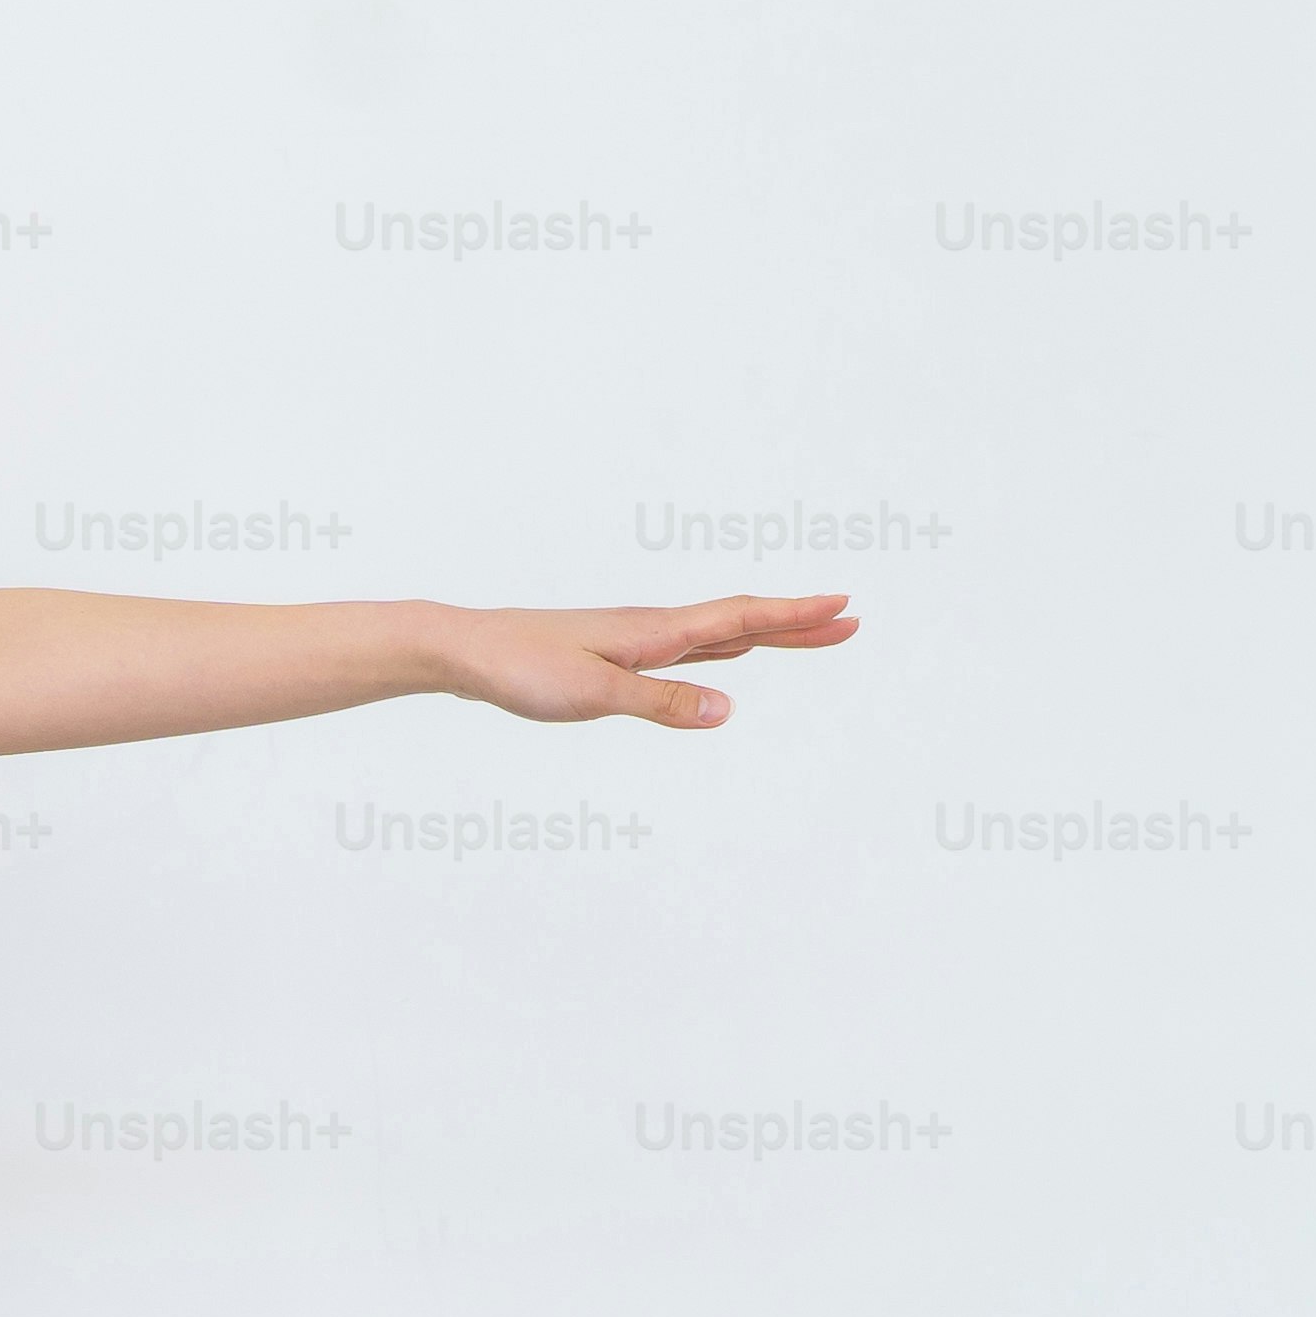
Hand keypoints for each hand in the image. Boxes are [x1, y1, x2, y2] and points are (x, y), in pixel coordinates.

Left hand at [436, 591, 857, 728]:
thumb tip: (728, 709)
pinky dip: (722, 645)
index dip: (794, 615)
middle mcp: (652, 629)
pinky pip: (687, 646)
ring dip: (766, 632)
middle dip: (796, 624)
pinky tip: (727, 650)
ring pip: (716, 633)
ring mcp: (634, 640)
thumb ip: (661, 703)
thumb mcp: (594, 694)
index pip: (740, 618)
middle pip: (740, 622)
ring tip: (808, 632)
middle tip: (850, 621)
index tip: (844, 607)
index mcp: (655, 632)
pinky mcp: (614, 654)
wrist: (465, 650)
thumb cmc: (522, 669)